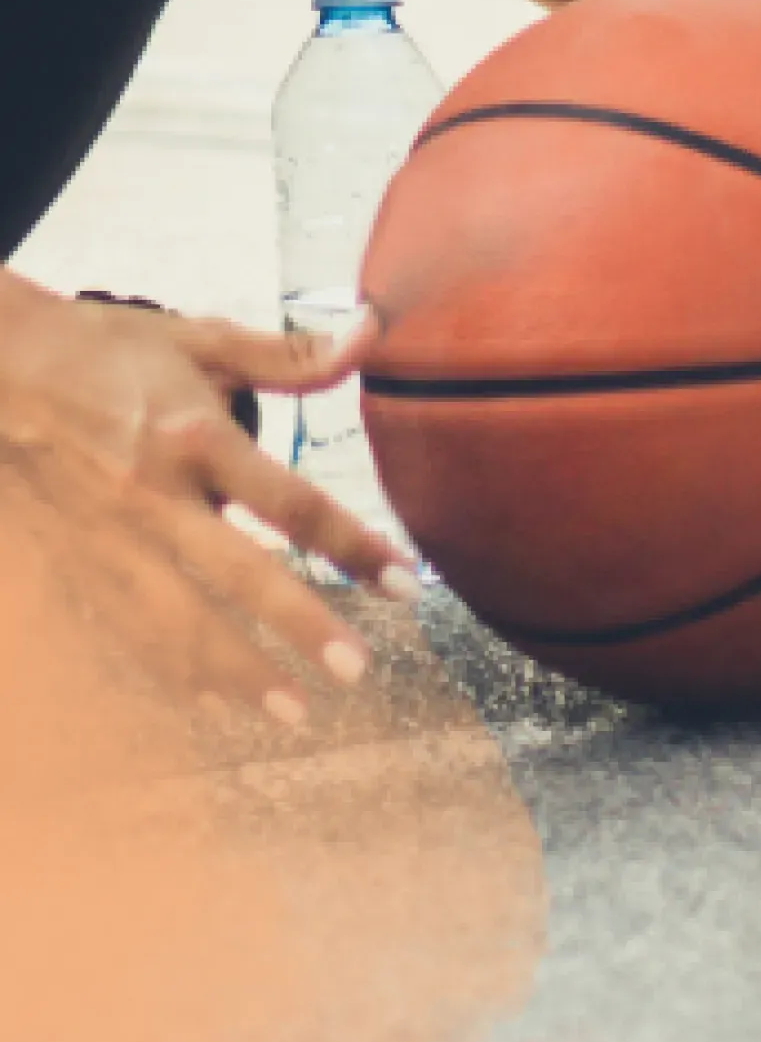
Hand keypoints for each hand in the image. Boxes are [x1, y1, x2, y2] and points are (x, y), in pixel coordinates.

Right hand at [0, 276, 417, 720]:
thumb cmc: (104, 349)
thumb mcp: (200, 338)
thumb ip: (288, 354)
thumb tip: (371, 332)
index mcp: (195, 438)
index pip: (290, 502)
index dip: (351, 544)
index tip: (404, 583)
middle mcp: (155, 498)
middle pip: (238, 575)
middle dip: (299, 626)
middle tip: (355, 670)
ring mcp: (111, 541)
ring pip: (177, 623)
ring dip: (237, 672)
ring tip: (293, 709)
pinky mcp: (75, 565)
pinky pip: (126, 631)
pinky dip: (168, 671)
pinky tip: (209, 700)